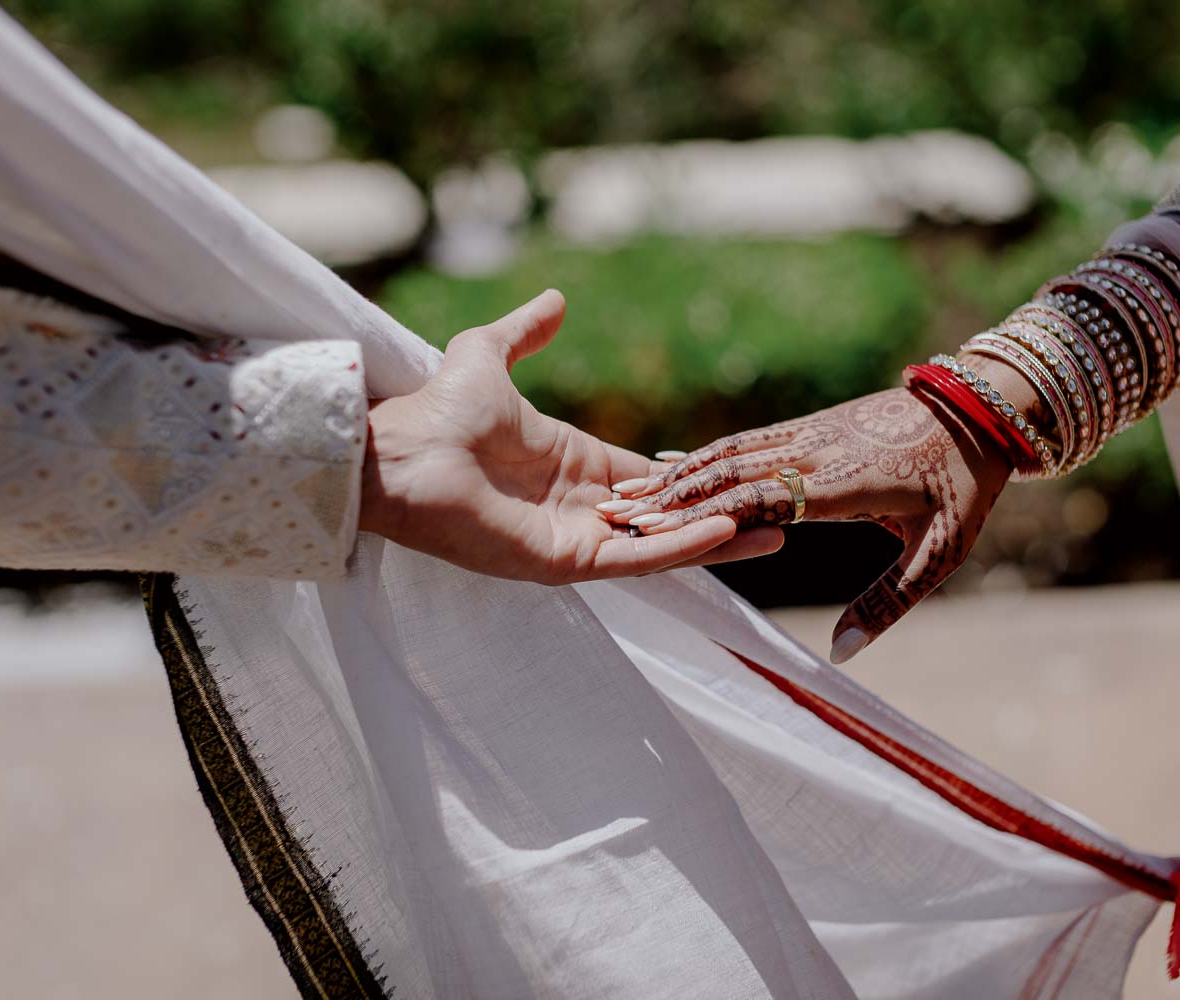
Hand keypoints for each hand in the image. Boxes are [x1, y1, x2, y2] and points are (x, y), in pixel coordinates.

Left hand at [359, 290, 782, 583]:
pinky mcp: (565, 562)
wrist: (400, 450)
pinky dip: (681, 548)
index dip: (693, 476)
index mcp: (571, 462)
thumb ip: (525, 332)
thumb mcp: (488, 354)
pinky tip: (727, 531)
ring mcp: (575, 538)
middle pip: (666, 515)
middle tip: (779, 510)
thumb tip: (556, 301)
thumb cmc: (436, 409)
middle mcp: (579, 507)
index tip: (741, 471)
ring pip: (661, 543)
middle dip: (722, 513)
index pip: (647, 477)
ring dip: (717, 537)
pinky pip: (635, 561)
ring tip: (774, 529)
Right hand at [609, 387, 1011, 660]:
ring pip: (728, 452)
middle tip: (612, 514)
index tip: (651, 529)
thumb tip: (842, 654)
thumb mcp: (939, 551)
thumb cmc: (962, 486)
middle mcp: (812, 452)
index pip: (755, 498)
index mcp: (839, 483)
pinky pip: (745, 440)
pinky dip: (702, 454)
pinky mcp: (808, 427)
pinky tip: (672, 464)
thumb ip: (889, 602)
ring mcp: (807, 434)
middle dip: (667, 495)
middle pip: (726, 472)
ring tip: (624, 492)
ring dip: (675, 474)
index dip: (700, 513)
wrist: (979, 410)